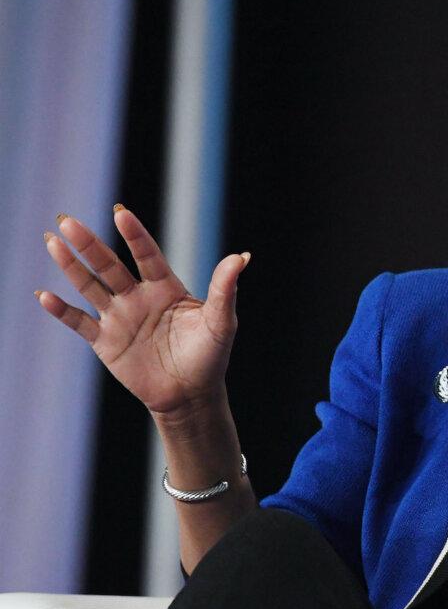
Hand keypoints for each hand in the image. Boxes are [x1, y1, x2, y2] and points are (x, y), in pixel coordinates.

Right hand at [36, 206, 249, 417]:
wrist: (191, 395)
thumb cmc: (210, 356)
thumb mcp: (221, 322)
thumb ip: (225, 290)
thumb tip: (241, 257)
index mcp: (166, 287)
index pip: (147, 256)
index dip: (135, 236)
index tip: (121, 213)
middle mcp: (138, 297)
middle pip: (110, 265)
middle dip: (90, 245)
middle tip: (67, 221)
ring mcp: (119, 317)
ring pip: (90, 286)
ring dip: (71, 266)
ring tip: (52, 242)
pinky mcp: (105, 341)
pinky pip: (80, 322)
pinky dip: (62, 311)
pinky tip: (45, 296)